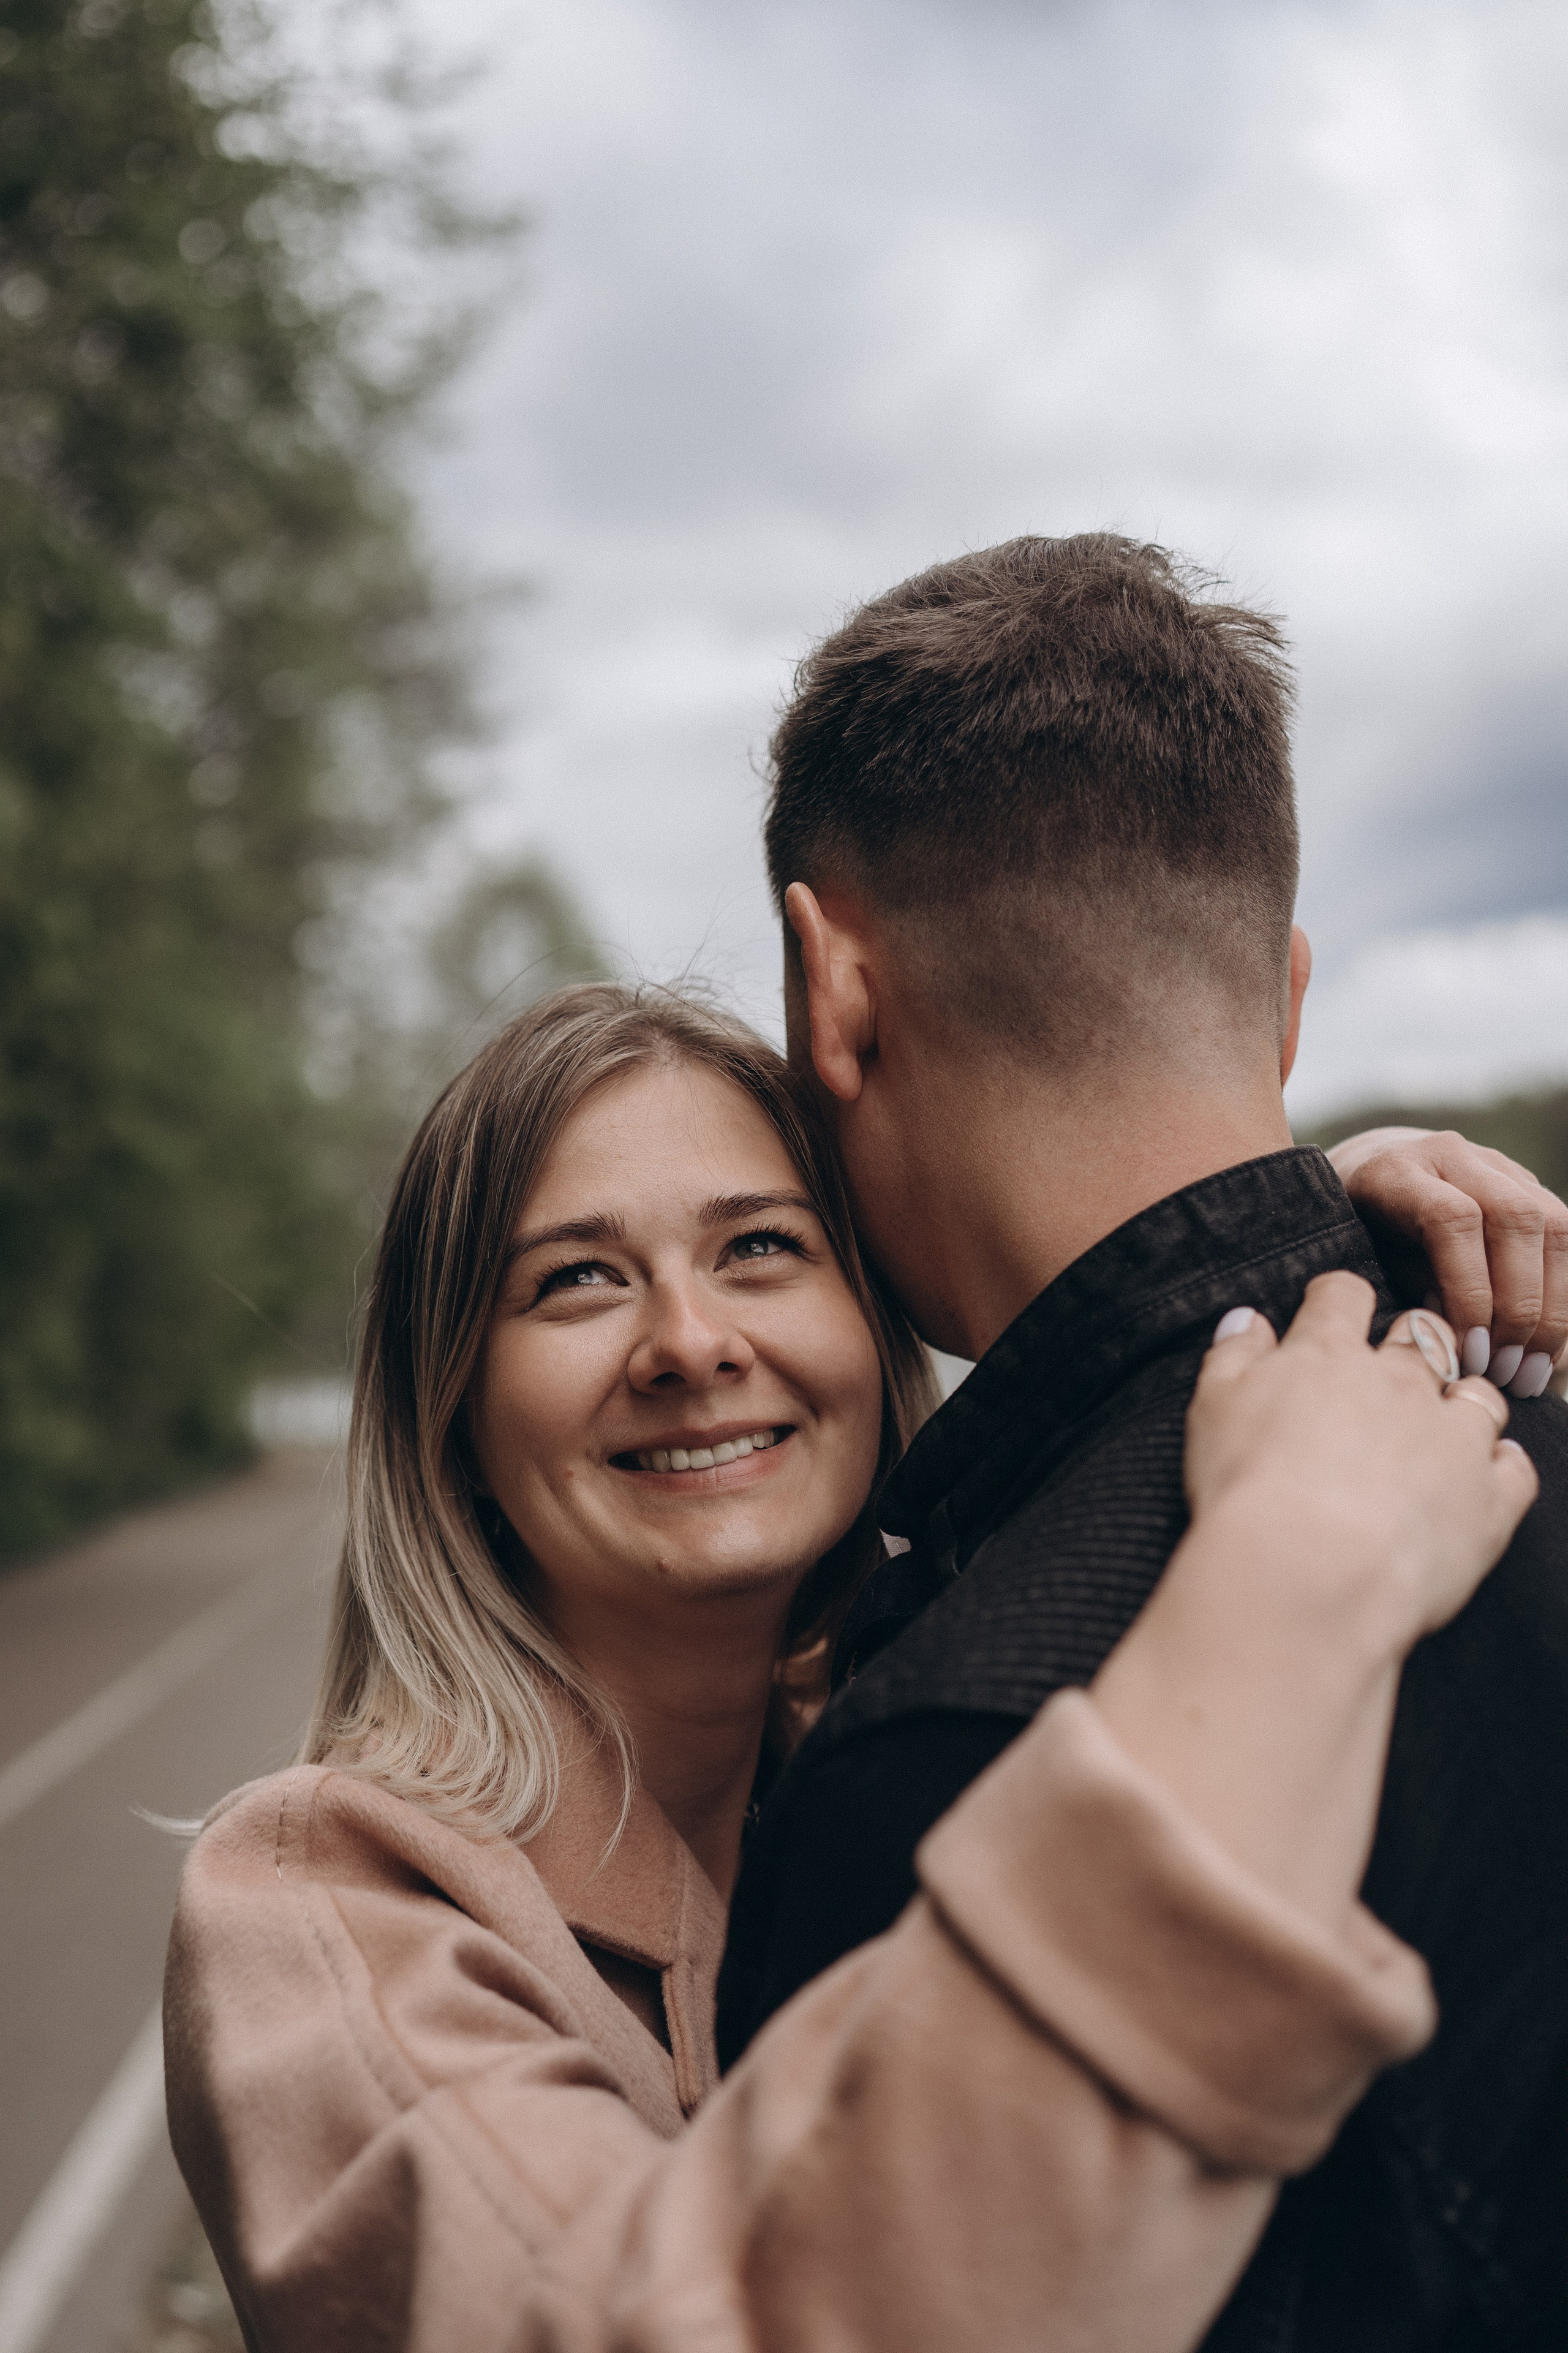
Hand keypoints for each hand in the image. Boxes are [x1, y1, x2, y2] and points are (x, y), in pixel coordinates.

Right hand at [1184, 1274, 1535, 1649]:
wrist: (1307, 1570)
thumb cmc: (1249, 1490)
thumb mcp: (1213, 1408)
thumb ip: (1233, 1355)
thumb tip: (1249, 1319)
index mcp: (1328, 1355)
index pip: (1343, 1295)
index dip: (1339, 1298)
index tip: (1333, 1310)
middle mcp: (1400, 1383)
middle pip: (1423, 1335)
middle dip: (1413, 1341)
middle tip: (1395, 1369)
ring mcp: (1452, 1438)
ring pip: (1479, 1396)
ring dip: (1465, 1401)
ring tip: (1445, 1424)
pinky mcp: (1487, 1499)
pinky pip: (1515, 1468)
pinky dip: (1504, 1467)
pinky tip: (1483, 1476)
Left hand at [1327, 1126, 1567, 1396]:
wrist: (1370, 1169)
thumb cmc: (1356, 1231)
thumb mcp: (1360, 1260)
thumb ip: (1408, 1291)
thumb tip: (1457, 1345)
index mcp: (1398, 1170)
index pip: (1454, 1221)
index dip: (1469, 1290)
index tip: (1468, 1350)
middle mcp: (1454, 1156)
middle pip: (1517, 1220)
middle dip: (1521, 1306)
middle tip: (1506, 1370)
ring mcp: (1498, 1165)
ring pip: (1555, 1227)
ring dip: (1553, 1308)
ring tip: (1531, 1371)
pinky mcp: (1529, 1184)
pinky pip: (1564, 1237)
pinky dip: (1562, 1295)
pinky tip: (1546, 1347)